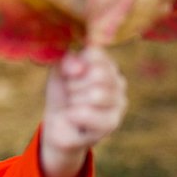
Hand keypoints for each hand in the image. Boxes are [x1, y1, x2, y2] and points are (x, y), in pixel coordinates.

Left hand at [40, 47, 126, 176]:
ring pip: (97, 94)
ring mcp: (119, 102)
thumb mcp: (59, 71)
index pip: (95, 53)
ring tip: (73, 105)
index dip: (74, 65)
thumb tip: (79, 68)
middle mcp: (119, 80)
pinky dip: (73, 114)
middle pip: (98, 73)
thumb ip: (67, 61)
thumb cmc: (61, 93)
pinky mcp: (112, 123)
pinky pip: (88, 113)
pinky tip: (73, 117)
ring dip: (75, 100)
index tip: (68, 75)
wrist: (57, 124)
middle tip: (70, 93)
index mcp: (106, 63)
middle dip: (74, 84)